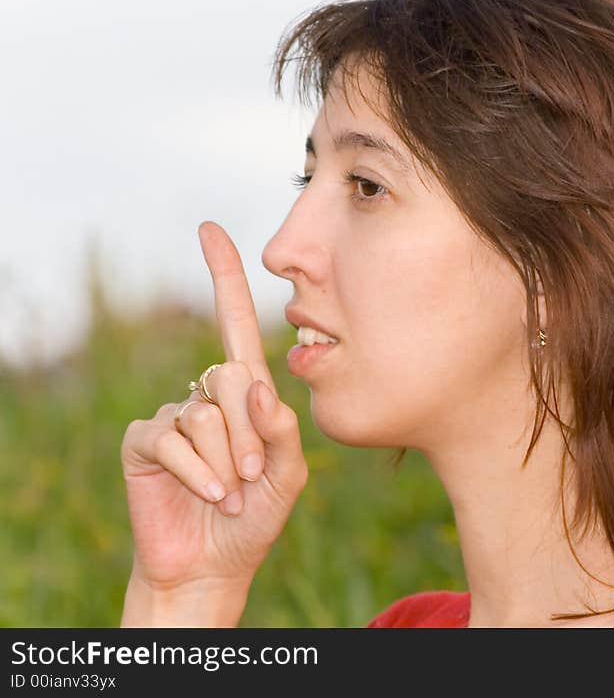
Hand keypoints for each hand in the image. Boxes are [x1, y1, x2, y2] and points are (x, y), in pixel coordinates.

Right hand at [120, 221, 307, 594]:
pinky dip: (198, 473)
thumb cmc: (255, 516)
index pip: (235, 325)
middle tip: (252, 478)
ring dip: (227, 462)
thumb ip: (281, 429)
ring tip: (229, 492)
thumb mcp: (288, 474)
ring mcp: (174, 415)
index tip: (210, 229)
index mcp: (246, 394)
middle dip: (250, 436)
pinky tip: (207, 495)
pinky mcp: (145, 440)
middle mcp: (208, 394)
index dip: (224, 276)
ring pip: (205, 414)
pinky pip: (174, 439)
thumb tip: (254, 385)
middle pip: (232, 377)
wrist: (215, 564)